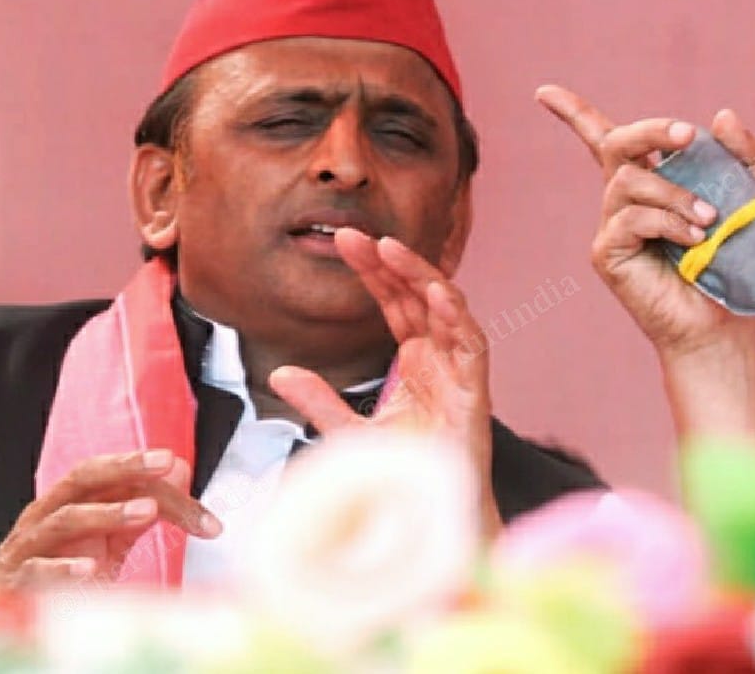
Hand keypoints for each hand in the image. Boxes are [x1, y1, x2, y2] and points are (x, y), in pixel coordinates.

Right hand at [0, 450, 220, 589]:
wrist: (8, 606)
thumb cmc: (59, 566)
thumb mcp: (106, 538)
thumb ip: (139, 509)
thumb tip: (178, 471)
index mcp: (72, 500)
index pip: (113, 476)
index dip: (148, 472)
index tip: (181, 468)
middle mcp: (49, 514)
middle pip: (85, 479)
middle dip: (126, 467)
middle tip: (164, 463)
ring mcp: (30, 546)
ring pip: (64, 519)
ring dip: (108, 513)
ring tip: (147, 512)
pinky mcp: (15, 580)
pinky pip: (36, 569)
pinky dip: (61, 569)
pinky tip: (89, 569)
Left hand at [269, 232, 499, 536]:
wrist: (432, 519)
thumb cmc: (403, 476)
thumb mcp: (349, 433)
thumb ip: (319, 400)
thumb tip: (279, 372)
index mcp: (416, 362)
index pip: (395, 303)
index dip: (374, 272)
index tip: (345, 242)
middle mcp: (440, 359)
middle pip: (418, 297)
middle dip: (390, 263)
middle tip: (355, 235)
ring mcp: (459, 372)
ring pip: (447, 310)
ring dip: (421, 276)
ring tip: (391, 249)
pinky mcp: (475, 392)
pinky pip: (472, 344)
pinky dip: (457, 317)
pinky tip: (436, 292)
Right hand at [538, 84, 754, 441]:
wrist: (722, 322)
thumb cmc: (733, 263)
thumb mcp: (750, 198)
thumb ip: (742, 156)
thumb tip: (721, 115)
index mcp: (649, 182)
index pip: (602, 139)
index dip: (573, 113)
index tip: (543, 92)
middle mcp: (622, 200)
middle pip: (616, 142)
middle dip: (650, 130)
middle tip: (687, 135)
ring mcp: (611, 226)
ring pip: (630, 181)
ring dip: (675, 193)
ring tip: (710, 220)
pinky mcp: (607, 253)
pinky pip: (630, 218)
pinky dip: (667, 221)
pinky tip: (694, 238)